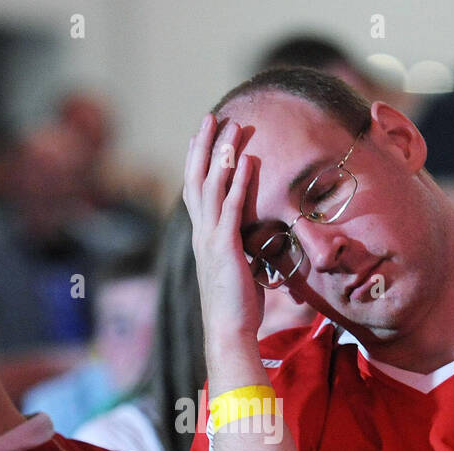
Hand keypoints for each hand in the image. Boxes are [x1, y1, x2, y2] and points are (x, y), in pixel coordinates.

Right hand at [182, 114, 264, 344]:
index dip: (198, 161)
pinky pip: (231, 208)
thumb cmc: (237, 306)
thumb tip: (257, 242)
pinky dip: (238, 182)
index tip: (204, 135)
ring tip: (233, 127)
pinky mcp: (225, 248)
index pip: (196, 190)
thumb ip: (242, 249)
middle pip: (197, 178)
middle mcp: (201, 233)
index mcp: (203, 237)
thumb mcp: (239, 269)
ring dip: (222, 154)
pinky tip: (247, 161)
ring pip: (212, 186)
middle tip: (212, 116)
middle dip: (204, 145)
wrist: (229, 332)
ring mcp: (211, 239)